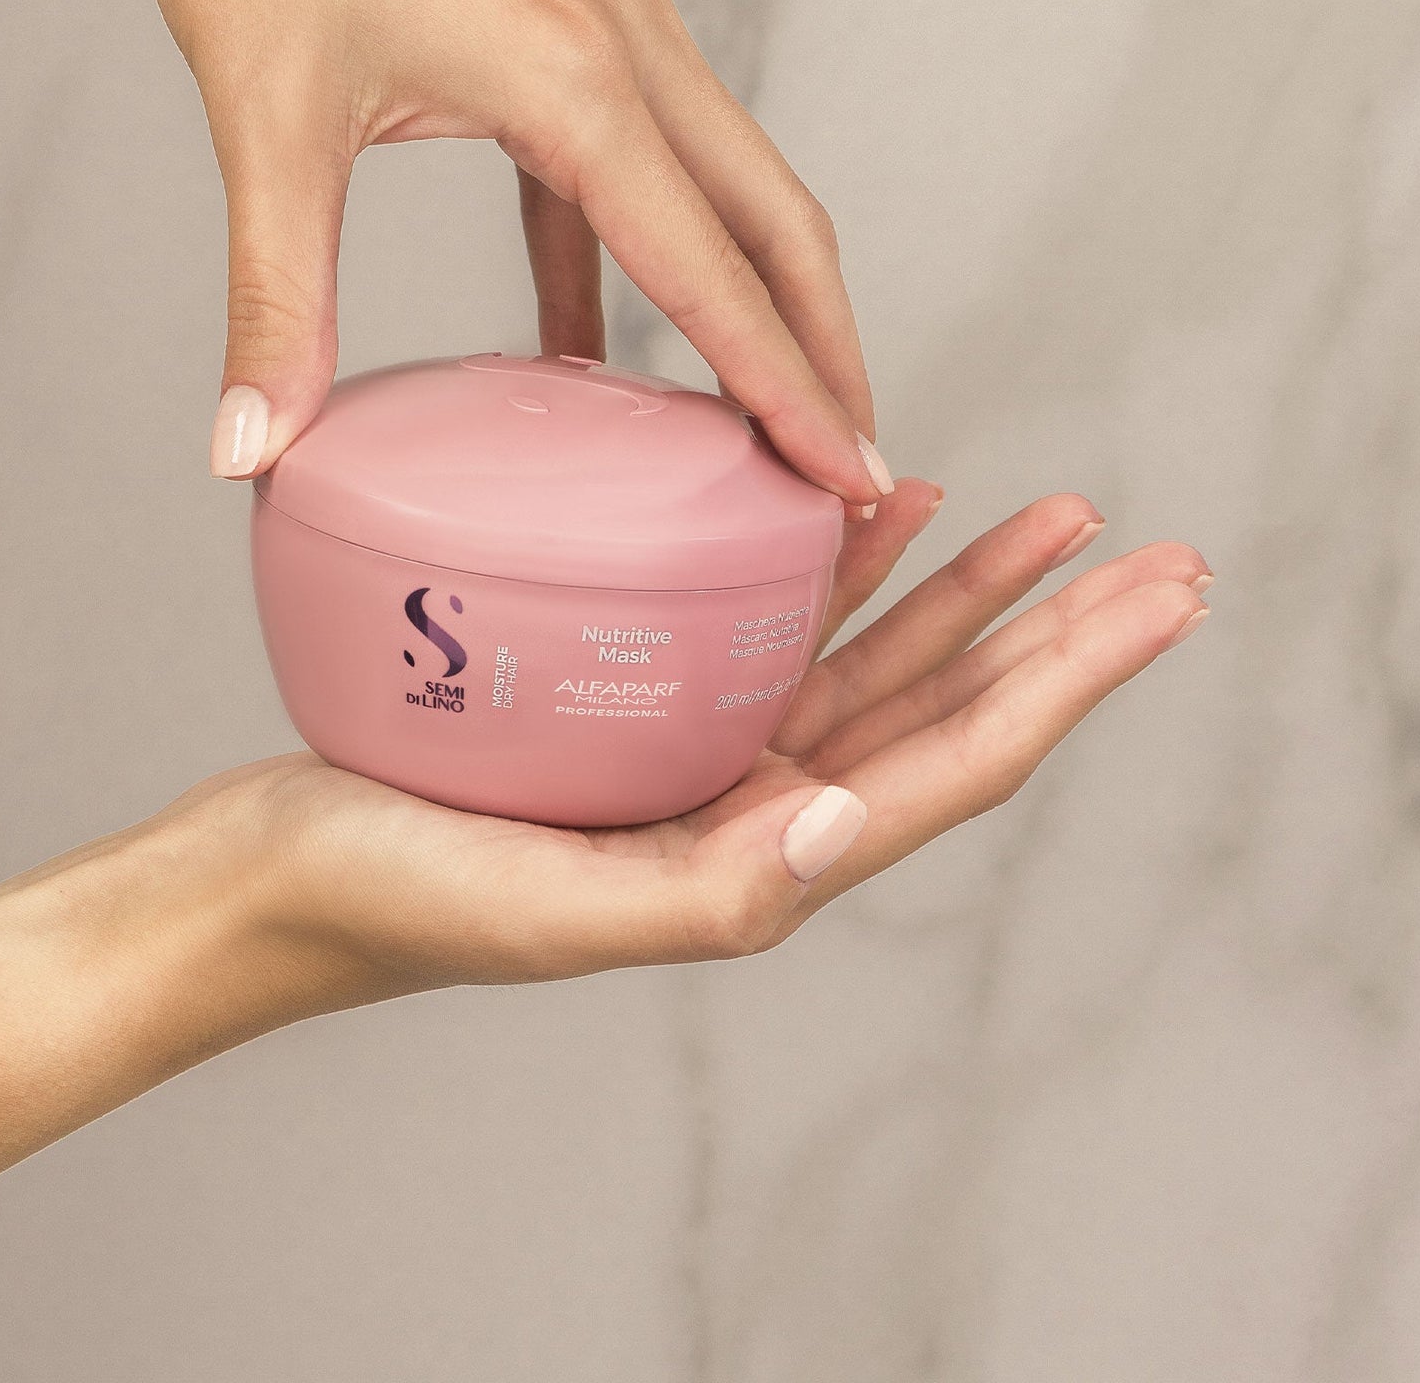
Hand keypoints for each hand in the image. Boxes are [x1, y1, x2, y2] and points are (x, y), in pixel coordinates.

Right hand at [0, 489, 1208, 1349]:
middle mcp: (745, 809)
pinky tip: (863, 508)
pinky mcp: (627, 706)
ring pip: (863, 660)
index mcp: (751, 862)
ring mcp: (692, 753)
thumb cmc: (384, 898)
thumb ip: (701, 890)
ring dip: (959, 593)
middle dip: (1051, 633)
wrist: (265, 879)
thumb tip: (844, 825)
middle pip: (938, 708)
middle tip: (1146, 552)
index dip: (1065, 682)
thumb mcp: (543, 910)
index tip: (1154, 600)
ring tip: (1041, 515)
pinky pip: (755, 624)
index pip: (950, 763)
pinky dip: (823, 566)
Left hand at [39, 0, 884, 499]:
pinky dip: (641, 241)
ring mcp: (610, 9)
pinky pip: (636, 147)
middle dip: (822, 347)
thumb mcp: (265, 123)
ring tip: (763, 399)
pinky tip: (588, 329)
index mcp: (577, 73)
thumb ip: (276, 301)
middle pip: (776, 219)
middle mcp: (625, 35)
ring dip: (758, 288)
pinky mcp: (571, 1)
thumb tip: (245, 452)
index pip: (714, 270)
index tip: (847, 477)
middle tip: (849, 463)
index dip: (786, 389)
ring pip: (730, 175)